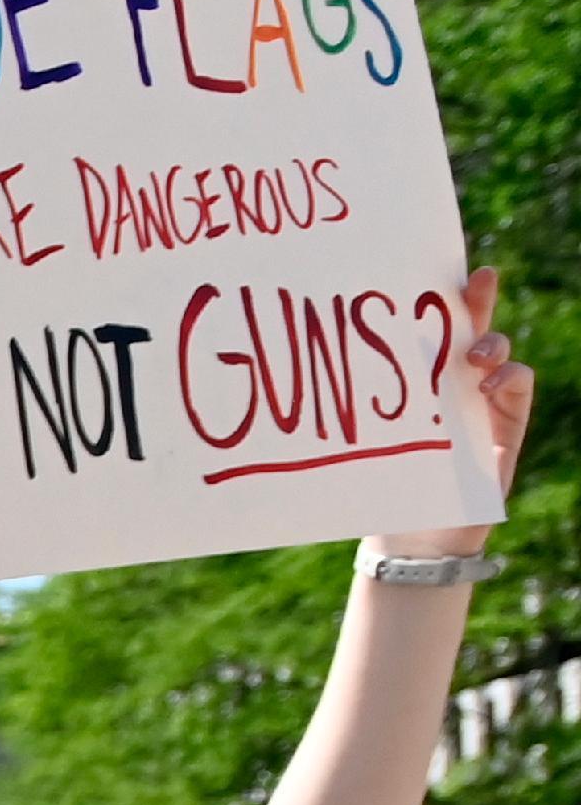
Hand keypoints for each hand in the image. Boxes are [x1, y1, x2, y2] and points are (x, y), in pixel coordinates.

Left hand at [375, 265, 533, 556]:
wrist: (412, 535)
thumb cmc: (379, 486)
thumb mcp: (361, 441)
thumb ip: (349, 407)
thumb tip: (286, 371)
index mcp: (412, 378)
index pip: (423, 328)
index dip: (431, 297)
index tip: (428, 269)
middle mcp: (450, 380)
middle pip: (467, 326)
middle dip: (475, 297)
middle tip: (477, 277)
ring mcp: (481, 398)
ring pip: (496, 349)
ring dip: (491, 341)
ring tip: (475, 353)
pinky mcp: (506, 422)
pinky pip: (518, 384)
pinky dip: (509, 376)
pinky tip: (485, 385)